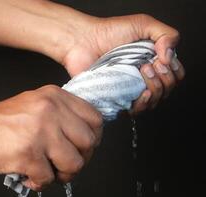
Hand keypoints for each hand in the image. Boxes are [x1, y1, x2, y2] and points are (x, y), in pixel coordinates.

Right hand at [0, 85, 102, 190]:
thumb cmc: (4, 120)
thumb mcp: (38, 103)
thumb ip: (62, 113)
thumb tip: (85, 136)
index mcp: (55, 97)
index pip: (95, 119)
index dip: (92, 138)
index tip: (81, 146)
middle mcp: (50, 111)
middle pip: (89, 143)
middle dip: (80, 159)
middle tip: (65, 163)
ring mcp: (40, 132)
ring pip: (74, 164)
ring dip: (63, 174)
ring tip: (48, 171)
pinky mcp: (27, 153)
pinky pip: (48, 178)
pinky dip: (40, 182)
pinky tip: (30, 175)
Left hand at [52, 13, 184, 112]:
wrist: (84, 42)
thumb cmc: (109, 32)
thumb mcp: (144, 24)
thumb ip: (166, 35)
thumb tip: (170, 58)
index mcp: (152, 62)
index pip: (175, 75)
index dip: (173, 71)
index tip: (160, 61)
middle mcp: (143, 78)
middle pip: (167, 90)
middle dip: (164, 79)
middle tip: (147, 66)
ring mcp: (130, 90)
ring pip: (154, 102)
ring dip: (155, 90)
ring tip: (141, 73)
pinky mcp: (117, 99)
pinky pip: (135, 111)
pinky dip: (142, 104)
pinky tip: (141, 93)